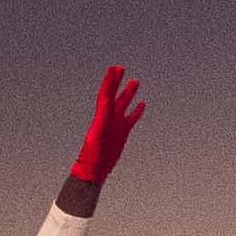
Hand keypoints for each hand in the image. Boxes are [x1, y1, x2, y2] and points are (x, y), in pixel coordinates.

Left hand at [66, 64, 145, 190]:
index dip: (109, 80)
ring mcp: (116, 123)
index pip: (106, 93)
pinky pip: (131, 117)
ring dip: (128, 93)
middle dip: (116, 81)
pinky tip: (142, 103)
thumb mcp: (97, 133)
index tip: (113, 68)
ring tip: (134, 81)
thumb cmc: (92, 153)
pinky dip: (136, 110)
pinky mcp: (123, 132)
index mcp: (101, 115)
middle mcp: (108, 116)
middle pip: (113, 94)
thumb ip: (102, 117)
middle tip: (120, 67)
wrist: (94, 167)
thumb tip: (105, 102)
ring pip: (123, 104)